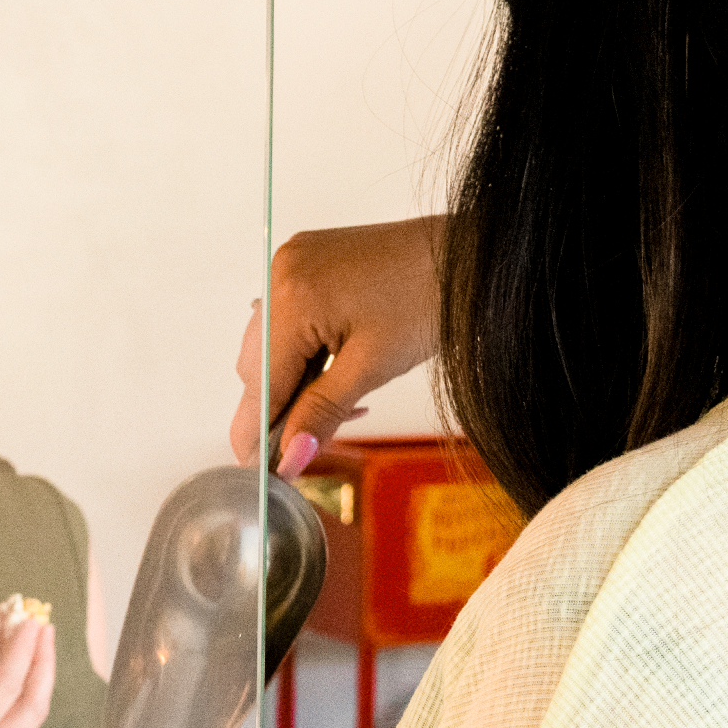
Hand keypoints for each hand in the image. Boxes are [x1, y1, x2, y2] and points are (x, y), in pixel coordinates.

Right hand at [0, 603, 54, 727]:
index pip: (6, 684)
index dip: (23, 648)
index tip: (29, 621)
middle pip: (34, 704)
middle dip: (44, 661)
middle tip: (43, 627)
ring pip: (34, 717)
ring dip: (40, 677)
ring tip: (39, 642)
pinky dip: (25, 696)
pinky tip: (24, 671)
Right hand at [230, 216, 445, 472]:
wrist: (469, 254)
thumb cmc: (430, 300)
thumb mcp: (373, 367)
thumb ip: (322, 413)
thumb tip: (289, 458)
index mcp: (293, 298)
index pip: (259, 383)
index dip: (259, 435)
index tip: (266, 474)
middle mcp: (281, 274)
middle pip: (257, 366)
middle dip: (281, 409)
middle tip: (313, 443)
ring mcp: (292, 264)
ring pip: (270, 346)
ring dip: (293, 383)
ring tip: (341, 404)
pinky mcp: (307, 263)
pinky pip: (287, 320)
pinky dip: (304, 352)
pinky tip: (335, 371)